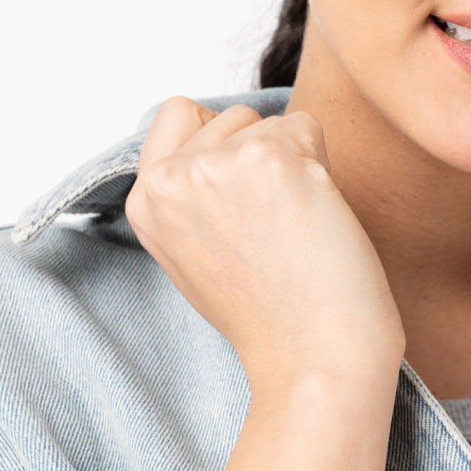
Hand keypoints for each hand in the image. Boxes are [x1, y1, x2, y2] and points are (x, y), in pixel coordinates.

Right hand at [124, 97, 406, 383]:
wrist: (313, 358)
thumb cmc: (272, 314)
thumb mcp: (197, 252)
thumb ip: (191, 195)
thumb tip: (222, 139)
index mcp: (145, 201)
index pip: (178, 113)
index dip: (221, 141)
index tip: (242, 197)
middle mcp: (170, 180)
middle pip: (233, 115)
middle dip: (263, 155)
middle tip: (273, 227)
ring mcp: (216, 167)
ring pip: (272, 122)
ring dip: (296, 163)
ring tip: (293, 229)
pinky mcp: (269, 160)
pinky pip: (308, 127)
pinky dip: (324, 166)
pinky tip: (314, 221)